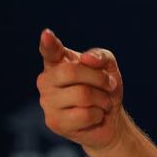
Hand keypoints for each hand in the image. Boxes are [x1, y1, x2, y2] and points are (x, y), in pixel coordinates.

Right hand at [37, 28, 124, 150]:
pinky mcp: (54, 122)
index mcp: (58, 63)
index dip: (48, 44)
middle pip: (71, 72)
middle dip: (99, 79)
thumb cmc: (105, 89)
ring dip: (102, 99)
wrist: (110, 118)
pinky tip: (94, 116)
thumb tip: (86, 58)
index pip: (50, 51)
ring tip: (102, 103)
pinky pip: (84, 114)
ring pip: (82, 95)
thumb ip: (100, 56)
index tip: (47, 34)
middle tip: (110, 85)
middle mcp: (46, 80)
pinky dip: (98, 115)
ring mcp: (47, 102)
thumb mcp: (109, 68)